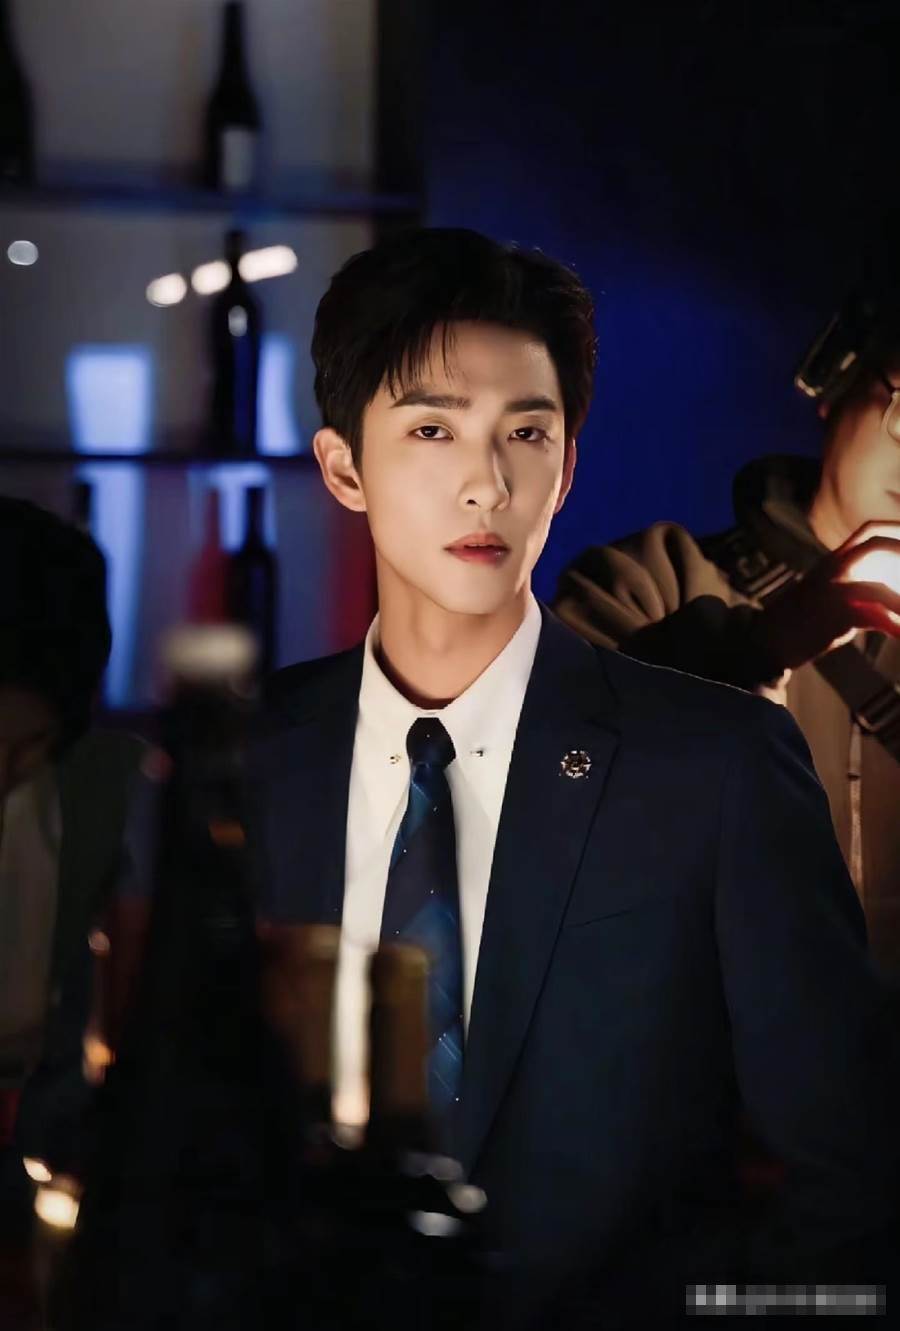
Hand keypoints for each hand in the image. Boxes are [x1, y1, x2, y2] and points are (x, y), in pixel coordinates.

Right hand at [757, 522, 899, 669]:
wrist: (768, 639)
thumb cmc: (801, 621)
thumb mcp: (828, 594)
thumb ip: (857, 587)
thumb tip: (887, 596)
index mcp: (833, 561)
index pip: (869, 532)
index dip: (896, 528)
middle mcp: (833, 569)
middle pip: (877, 546)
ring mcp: (831, 592)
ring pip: (879, 588)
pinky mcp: (832, 616)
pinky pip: (872, 617)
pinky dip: (892, 625)